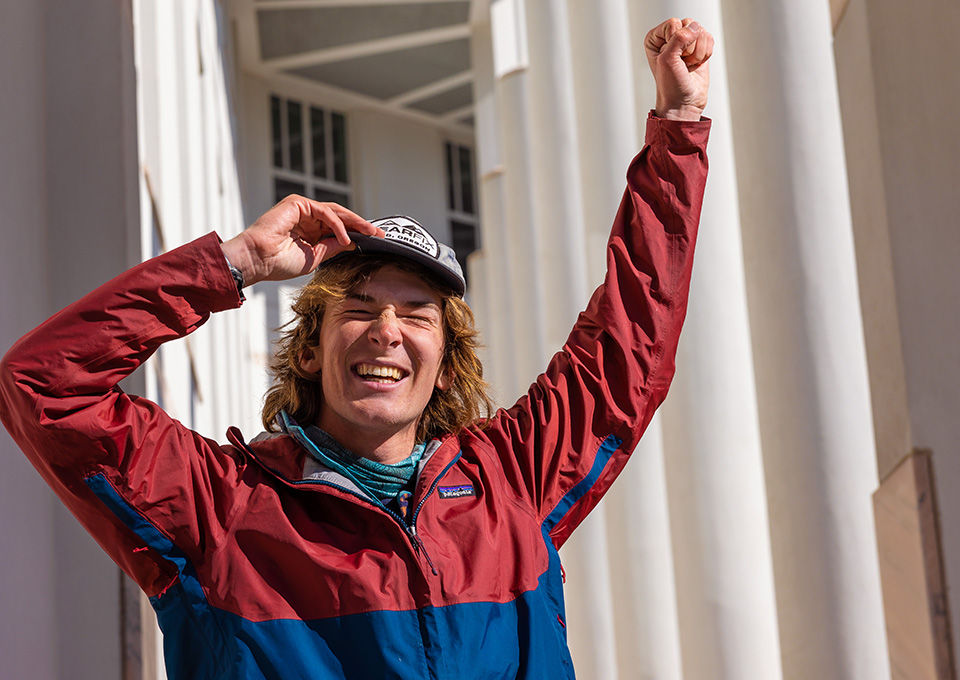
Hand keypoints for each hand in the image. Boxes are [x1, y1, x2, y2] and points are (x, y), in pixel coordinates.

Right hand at [220, 195, 383, 285]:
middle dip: (361, 225)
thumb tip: (353, 243)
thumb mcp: (315, 257)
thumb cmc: (279, 262)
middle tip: (379, 233)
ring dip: (354, 222)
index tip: (375, 240)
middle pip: (340, 217)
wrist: (258, 261)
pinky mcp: (297, 203)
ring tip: (370, 233)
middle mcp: (307, 217)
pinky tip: (345, 237)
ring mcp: (302, 209)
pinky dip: (337, 224)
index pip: (338, 228)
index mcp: (310, 230)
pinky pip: (324, 212)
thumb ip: (333, 247)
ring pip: (335, 212)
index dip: (357, 233)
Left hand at [645, 18, 713, 120]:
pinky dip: (705, 55)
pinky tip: (696, 65)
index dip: (677, 42)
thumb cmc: (670, 85)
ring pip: (701, 32)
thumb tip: (695, 27)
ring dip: (697, 53)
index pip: (673, 23)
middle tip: (682, 64)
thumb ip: (678, 39)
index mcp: (655, 37)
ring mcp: (686, 41)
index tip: (673, 59)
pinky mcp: (699, 46)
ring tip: (687, 66)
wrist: (683, 102)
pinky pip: (709, 39)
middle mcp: (670, 36)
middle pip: (689, 26)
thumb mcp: (667, 60)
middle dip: (689, 48)